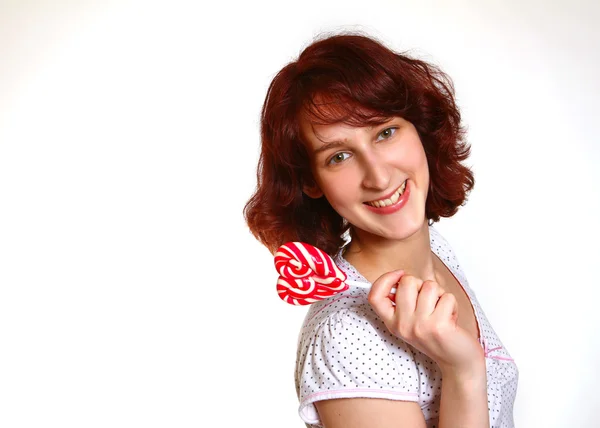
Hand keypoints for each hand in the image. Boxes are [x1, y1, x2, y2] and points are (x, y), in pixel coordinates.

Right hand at [368, 270, 483, 374]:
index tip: (399, 274)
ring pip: (429, 286)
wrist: (457, 360)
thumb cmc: (436, 335)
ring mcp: (419, 326)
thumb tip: (401, 277)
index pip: (374, 296)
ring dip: (440, 294)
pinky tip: (451, 318)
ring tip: (441, 310)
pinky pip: (447, 297)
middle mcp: (403, 325)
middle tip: (429, 299)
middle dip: (421, 283)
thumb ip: (403, 301)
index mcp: (392, 323)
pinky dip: (452, 304)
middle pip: (406, 282)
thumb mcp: (411, 321)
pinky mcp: (438, 326)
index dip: (385, 279)